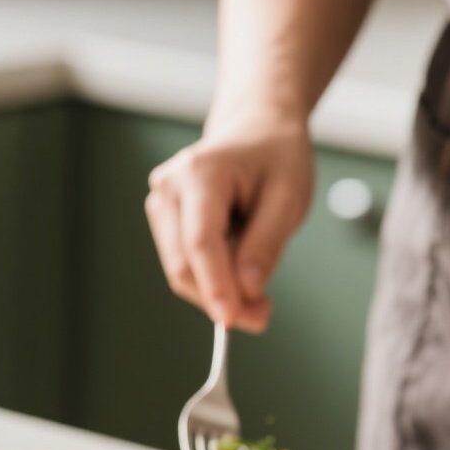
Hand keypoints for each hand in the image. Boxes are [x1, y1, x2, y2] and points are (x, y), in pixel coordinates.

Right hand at [145, 117, 313, 331]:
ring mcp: (161, 202)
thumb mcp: (289, 198)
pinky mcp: (164, 218)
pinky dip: (212, 279)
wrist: (257, 129)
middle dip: (221, 298)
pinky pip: (184, 263)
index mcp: (200, 174)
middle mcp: (169, 187)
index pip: (200, 243)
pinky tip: (241, 274)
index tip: (233, 321)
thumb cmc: (277, 157)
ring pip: (181, 271)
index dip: (215, 286)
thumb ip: (266, 245)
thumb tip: (247, 292)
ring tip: (260, 294)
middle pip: (184, 264)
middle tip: (263, 315)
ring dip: (217, 292)